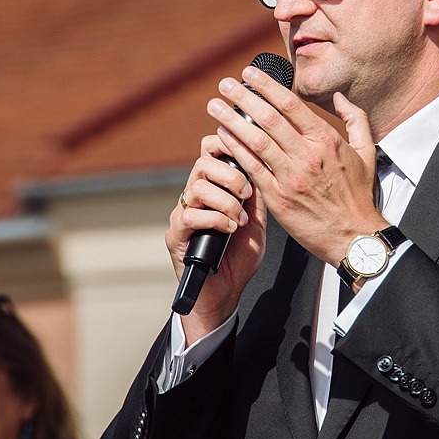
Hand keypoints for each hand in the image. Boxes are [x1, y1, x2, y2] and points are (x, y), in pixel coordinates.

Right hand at [169, 133, 267, 340]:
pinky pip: (190, 215)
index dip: (226, 146)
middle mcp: (194, 196)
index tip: (246, 158)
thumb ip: (257, 195)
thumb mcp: (257, 221)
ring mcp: (183, 214)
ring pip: (198, 187)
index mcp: (213, 187)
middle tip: (246, 196)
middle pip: (203, 163)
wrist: (225, 292)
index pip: (210, 151)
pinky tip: (230, 230)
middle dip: (231, 176)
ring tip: (239, 219)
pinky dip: (215, 219)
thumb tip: (262, 166)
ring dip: (226, 201)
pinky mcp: (176, 234)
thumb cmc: (239, 257)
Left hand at [208, 64, 382, 265]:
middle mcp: (307, 156)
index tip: (250, 74)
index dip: (266, 86)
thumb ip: (355, 120)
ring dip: (232, 121)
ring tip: (216, 106)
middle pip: (268, 118)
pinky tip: (222, 137)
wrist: (354, 238)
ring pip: (255, 141)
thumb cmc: (359, 196)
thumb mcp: (366, 153)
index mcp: (326, 141)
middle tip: (225, 84)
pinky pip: (252, 169)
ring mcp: (291, 177)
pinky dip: (235, 150)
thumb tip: (340, 97)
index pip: (290, 105)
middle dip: (242, 98)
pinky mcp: (278, 198)